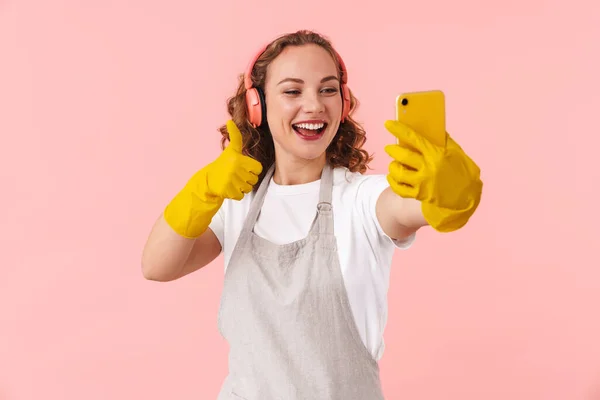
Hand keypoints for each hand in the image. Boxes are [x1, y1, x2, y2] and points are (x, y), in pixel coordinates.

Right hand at [163, 120, 262, 237]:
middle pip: (254, 179)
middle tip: (237, 176)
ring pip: (248, 188)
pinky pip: (241, 196)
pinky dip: (236, 194)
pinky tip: (230, 188)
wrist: (207, 181)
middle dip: (247, 179)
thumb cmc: (221, 166)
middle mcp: (235, 168)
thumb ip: (235, 138)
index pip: (258, 167)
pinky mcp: (228, 190)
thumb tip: (230, 121)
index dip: (253, 169)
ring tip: (233, 182)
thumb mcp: (230, 150)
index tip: (244, 168)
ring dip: (242, 187)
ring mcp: (231, 180)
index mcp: (237, 158)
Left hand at [384, 120, 482, 231]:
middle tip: (389, 148)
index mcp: (436, 154)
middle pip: (402, 156)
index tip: (388, 124)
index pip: (413, 138)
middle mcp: (428, 168)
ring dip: (392, 166)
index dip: (398, 129)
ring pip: (398, 173)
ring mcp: (423, 183)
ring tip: (393, 163)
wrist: (468, 196)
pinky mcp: (420, 195)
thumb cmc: (462, 171)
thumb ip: (443, 140)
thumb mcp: (456, 152)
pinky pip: (399, 189)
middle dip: (392, 150)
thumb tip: (433, 126)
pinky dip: (393, 182)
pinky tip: (393, 177)